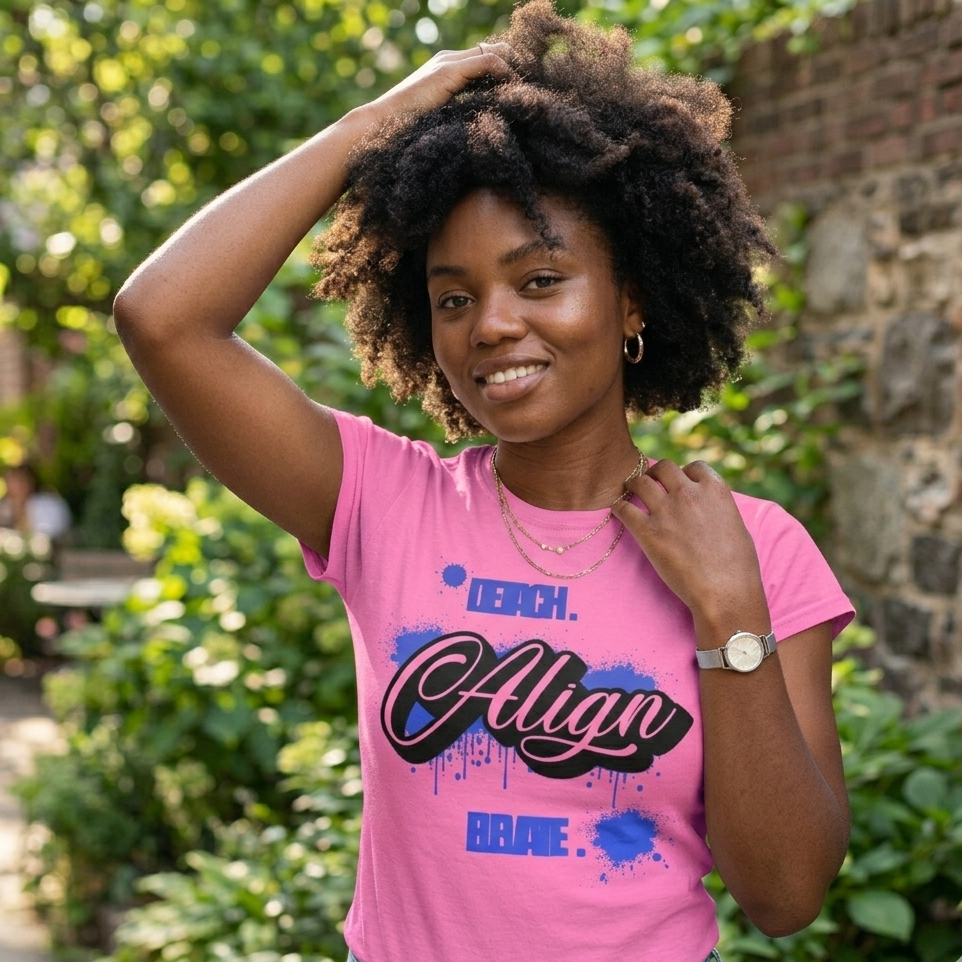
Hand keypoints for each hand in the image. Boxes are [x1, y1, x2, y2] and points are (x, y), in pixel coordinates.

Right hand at [364, 42, 513, 124]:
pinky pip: (487, 62)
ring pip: (494, 52)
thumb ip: (461, 113)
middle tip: (532, 89)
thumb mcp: (443, 120)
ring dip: (514, 69)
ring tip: (527, 90)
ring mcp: (448, 63)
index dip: (507, 70)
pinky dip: (504, 72)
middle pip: (494, 50)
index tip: (523, 91)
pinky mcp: (448, 71)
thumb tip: (488, 123)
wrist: (381, 125)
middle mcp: (449, 59)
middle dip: (515, 67)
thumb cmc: (408, 131)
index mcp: (447, 69)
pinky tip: (513, 90)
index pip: (486, 59)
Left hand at [611, 459, 770, 639]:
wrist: (726, 592)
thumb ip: (718, 509)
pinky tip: (618, 509)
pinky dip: (619, 507)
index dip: (684, 473)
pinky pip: (625, 509)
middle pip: (664, 467)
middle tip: (650, 480)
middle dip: (656, 472)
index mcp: (714, 490)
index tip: (678, 482)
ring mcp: (666, 511)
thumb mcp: (736, 525)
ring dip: (634, 483)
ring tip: (629, 488)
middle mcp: (688, 494)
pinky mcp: (648, 532)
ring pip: (641, 482)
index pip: (694, 467)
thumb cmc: (738, 566)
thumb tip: (711, 508)